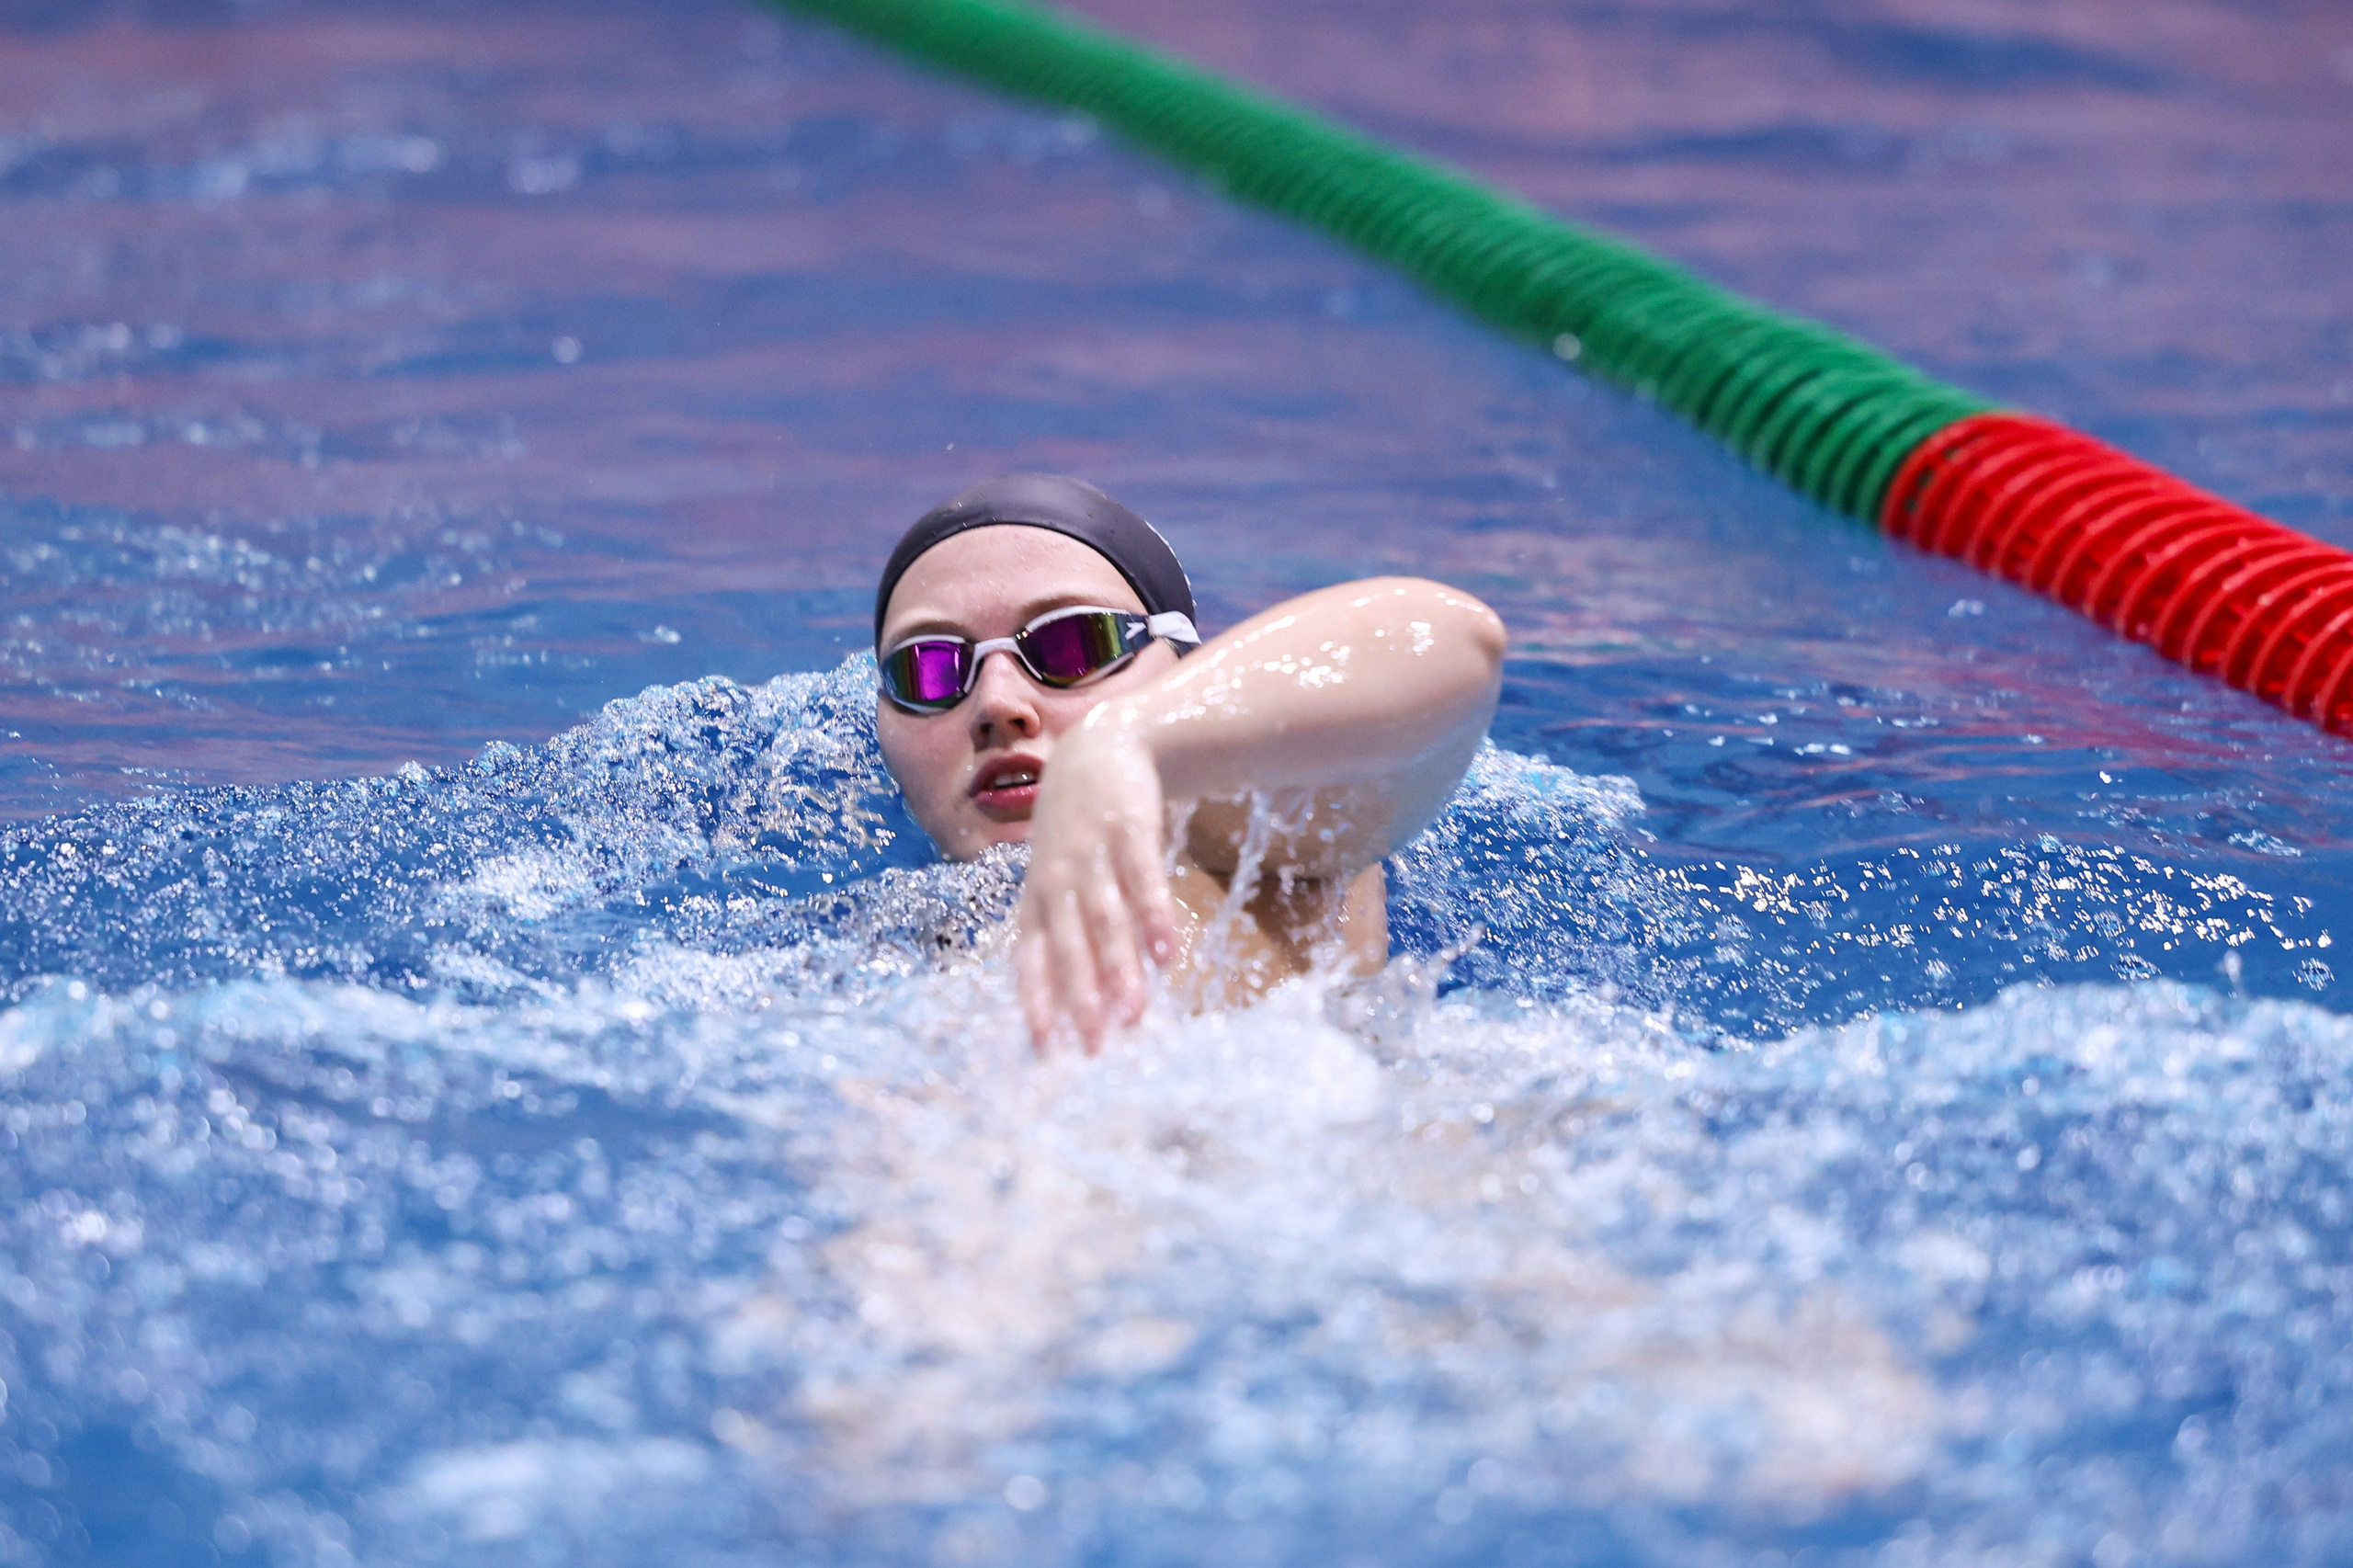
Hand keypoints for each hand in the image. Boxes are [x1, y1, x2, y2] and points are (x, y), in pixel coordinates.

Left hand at [1012, 707, 1180, 1053]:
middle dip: (1081, 1000)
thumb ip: (1070, 928)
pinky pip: (1143, 881)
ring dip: (1119, 970)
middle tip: (1095, 1047)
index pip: (1030, 957)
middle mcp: (1058, 879)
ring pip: (1104, 921)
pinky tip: (1170, 954)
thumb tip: (1091, 996)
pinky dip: (1154, 918)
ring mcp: (1092, 854)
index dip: (1037, 1001)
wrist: (1099, 747)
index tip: (1045, 1049)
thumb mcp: (1057, 874)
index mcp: (1037, 896)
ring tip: (1135, 1015)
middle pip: (1067, 947)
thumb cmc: (1077, 829)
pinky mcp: (1129, 830)